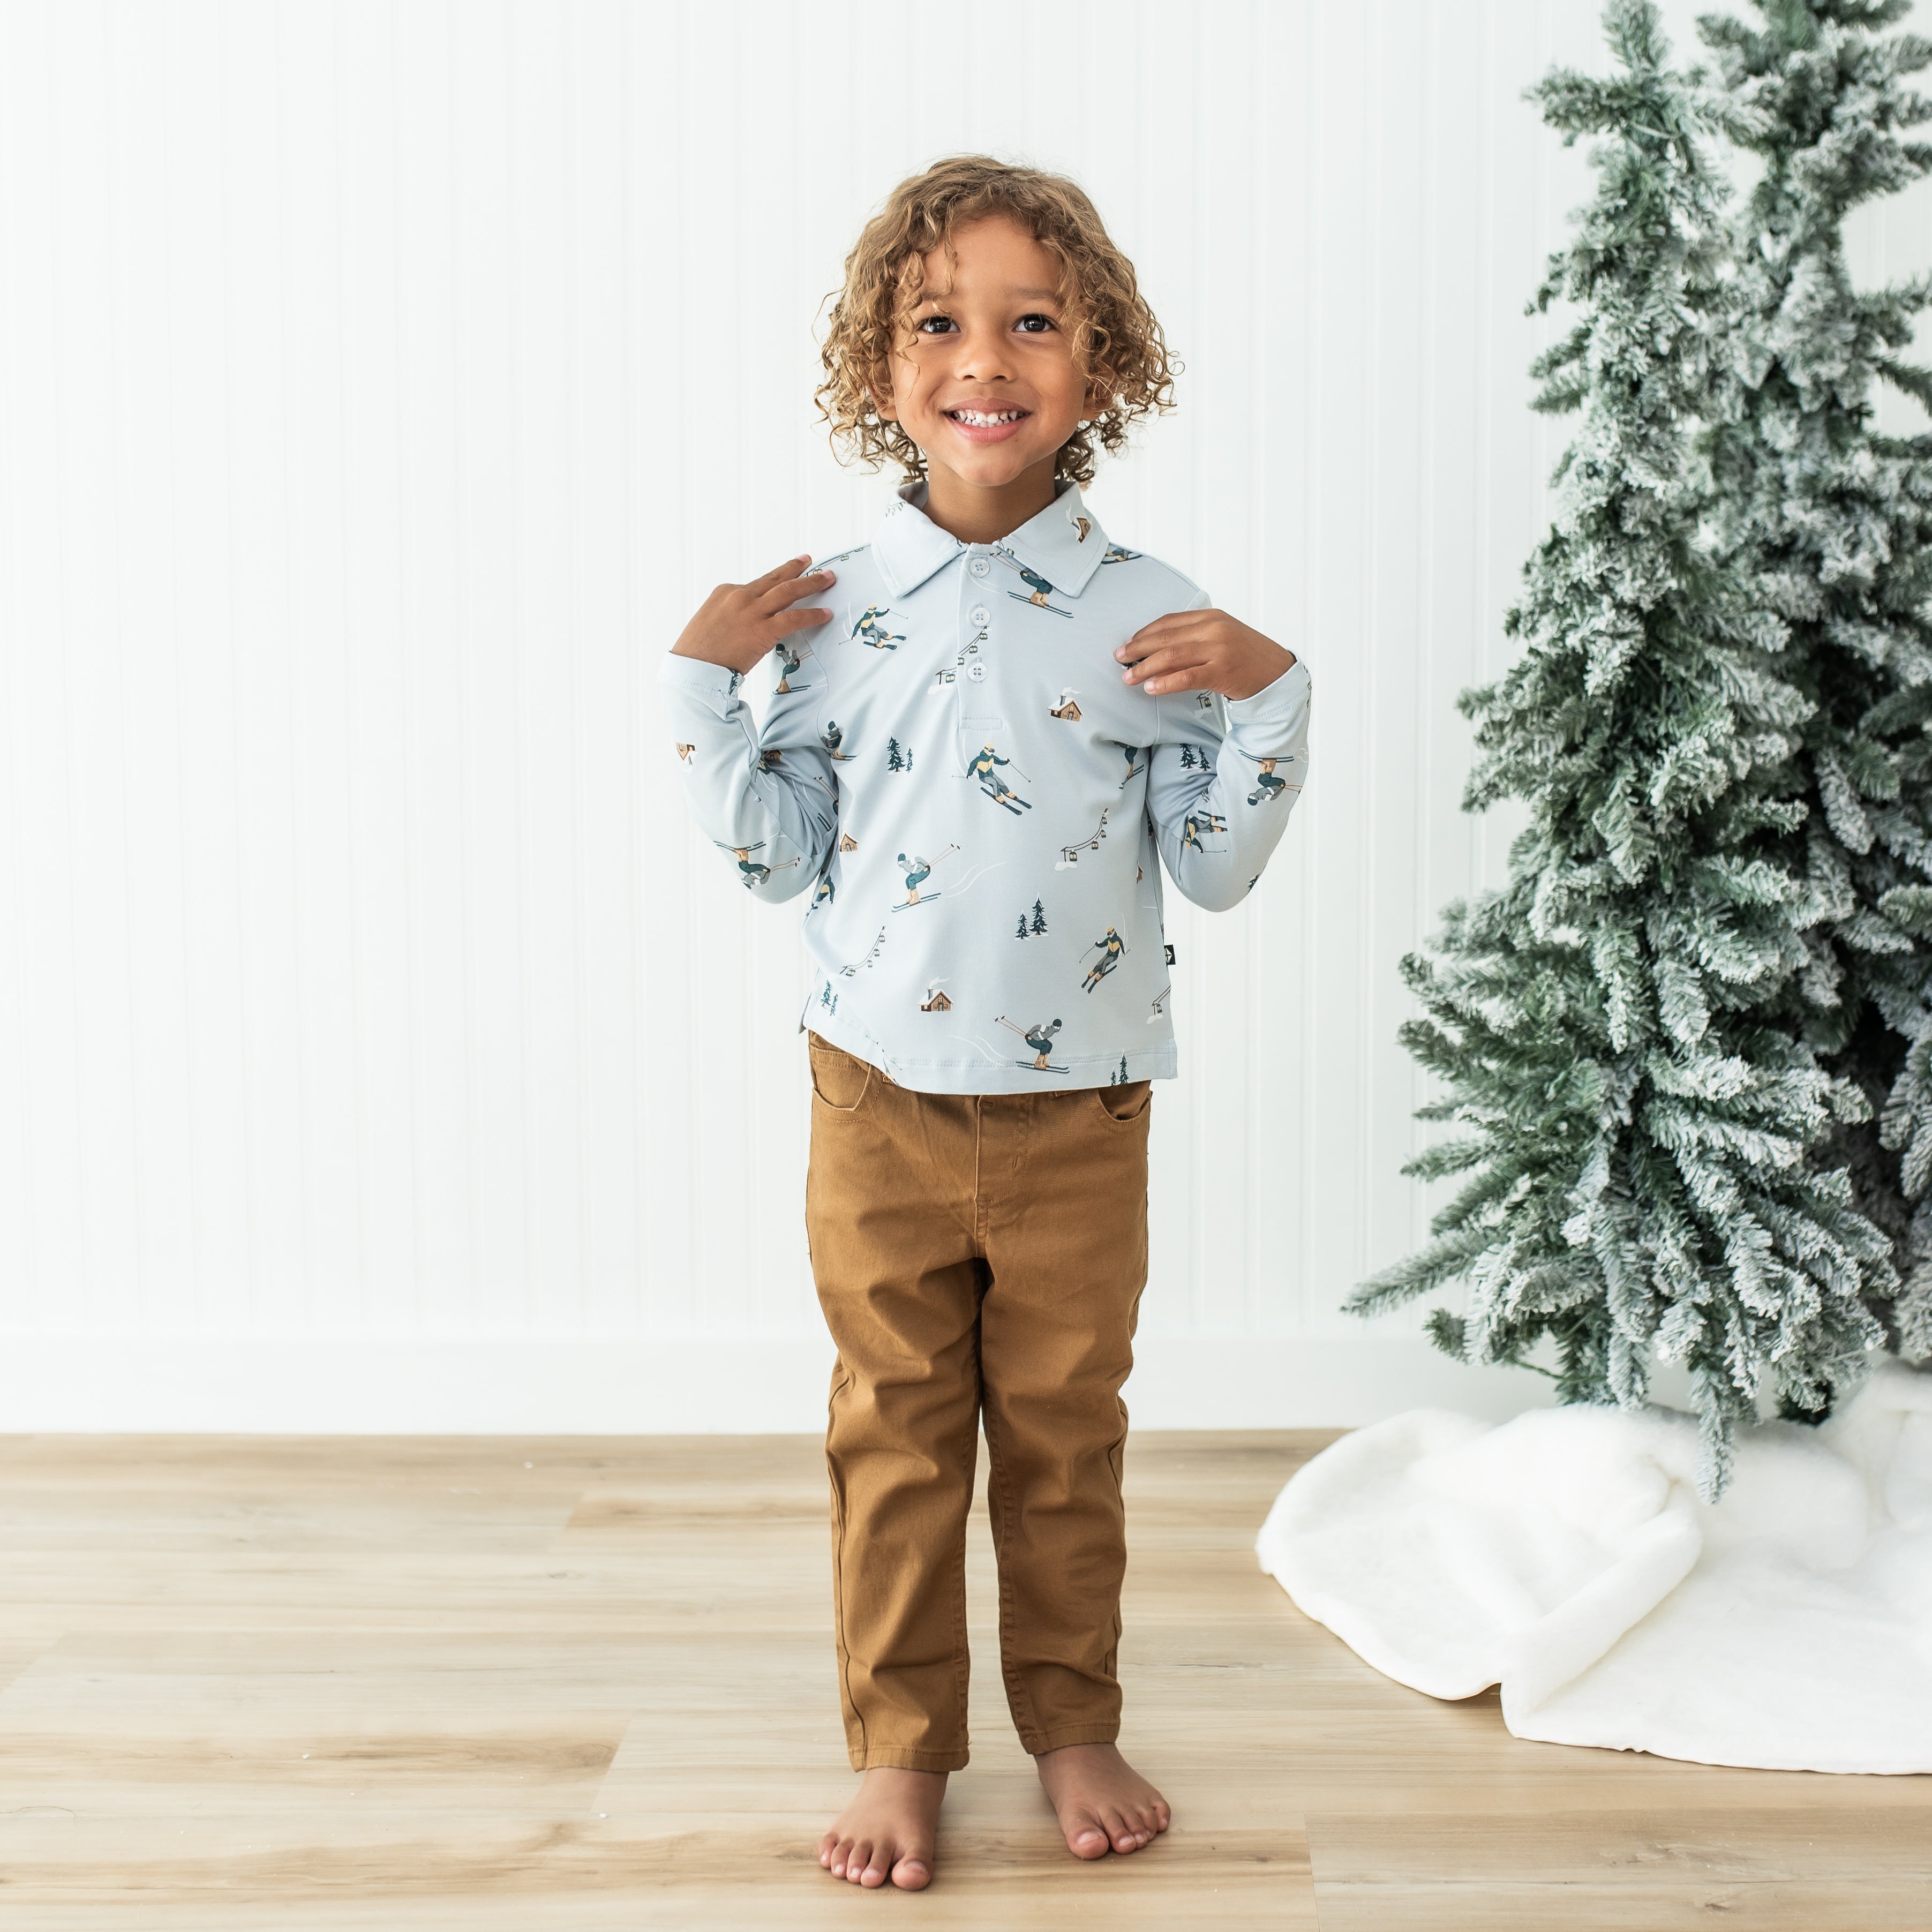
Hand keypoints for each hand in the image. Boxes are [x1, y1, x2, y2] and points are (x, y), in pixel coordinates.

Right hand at [671, 554, 836, 676]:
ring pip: (789, 590)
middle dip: (796, 569)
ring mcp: (752, 611)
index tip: (786, 577)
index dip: (774, 581)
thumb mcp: (710, 623)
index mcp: (725, 592)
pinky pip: (794, 617)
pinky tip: (825, 613)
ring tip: (827, 578)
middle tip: (811, 563)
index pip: (756, 584)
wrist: (693, 670)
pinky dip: (812, 614)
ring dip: (811, 582)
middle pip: (775, 578)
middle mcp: (740, 596)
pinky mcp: (763, 629)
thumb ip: (731, 615)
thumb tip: (745, 621)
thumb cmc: (698, 653)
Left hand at [1115, 609, 1296, 701]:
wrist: (1277, 673)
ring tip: (1128, 676)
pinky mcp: (1223, 671)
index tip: (1126, 644)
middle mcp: (1214, 629)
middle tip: (1119, 659)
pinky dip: (1166, 682)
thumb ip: (1193, 636)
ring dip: (1146, 667)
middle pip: (1166, 637)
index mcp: (1210, 617)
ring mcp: (1219, 649)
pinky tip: (1151, 688)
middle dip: (1138, 649)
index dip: (1143, 633)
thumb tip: (1155, 648)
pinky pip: (1188, 677)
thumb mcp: (1220, 636)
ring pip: (1173, 656)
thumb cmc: (1244, 657)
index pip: (1168, 622)